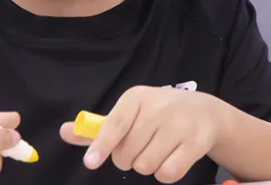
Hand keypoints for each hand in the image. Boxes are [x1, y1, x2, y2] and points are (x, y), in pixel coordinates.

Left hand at [60, 85, 231, 183]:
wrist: (206, 112)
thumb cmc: (160, 114)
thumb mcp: (131, 114)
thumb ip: (99, 127)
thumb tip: (65, 132)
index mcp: (138, 97)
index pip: (114, 125)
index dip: (101, 146)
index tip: (91, 163)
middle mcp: (159, 108)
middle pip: (127, 154)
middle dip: (129, 158)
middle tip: (142, 146)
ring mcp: (180, 125)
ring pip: (145, 166)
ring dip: (148, 166)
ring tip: (159, 150)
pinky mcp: (196, 143)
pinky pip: (167, 174)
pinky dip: (166, 173)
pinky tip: (173, 158)